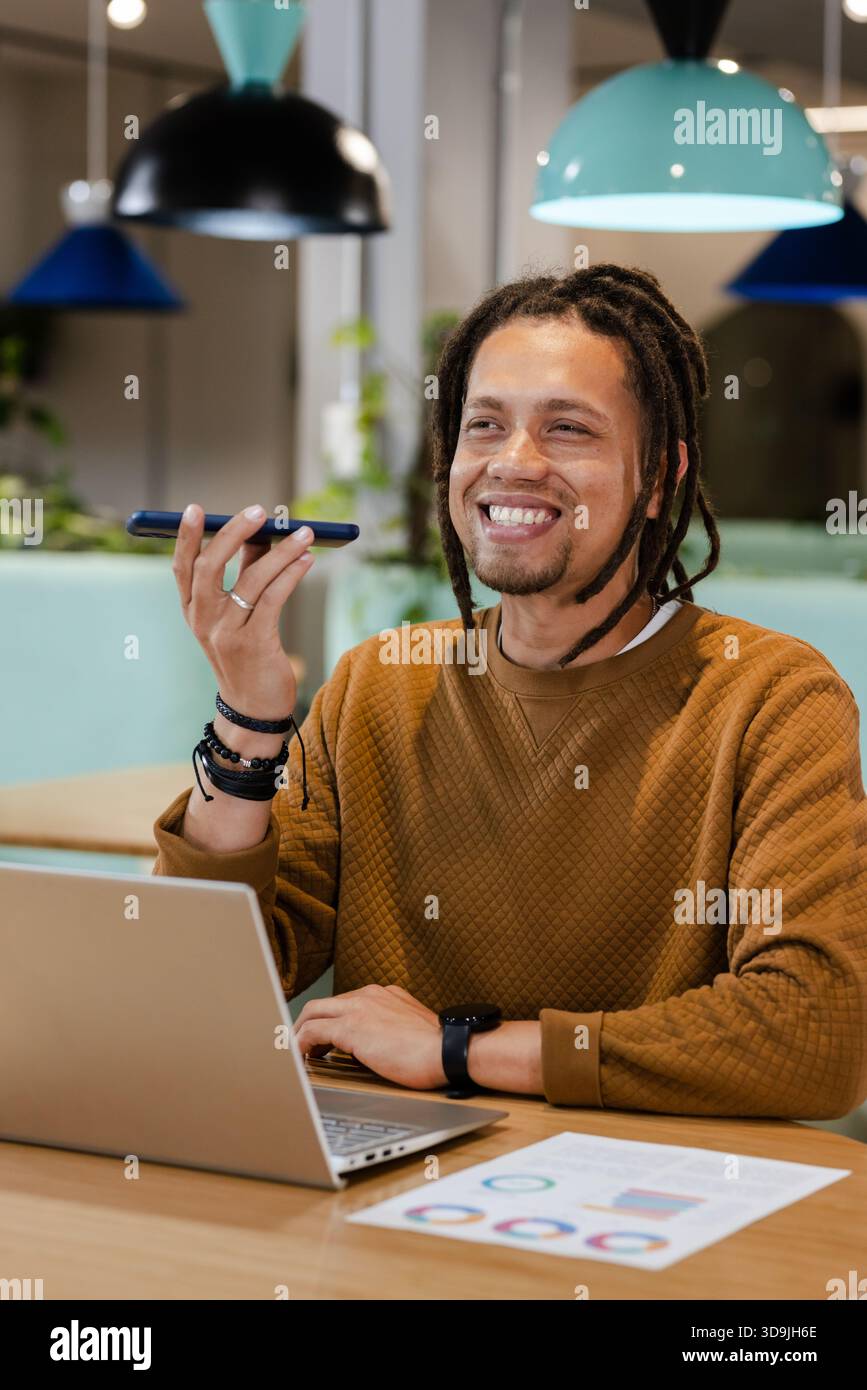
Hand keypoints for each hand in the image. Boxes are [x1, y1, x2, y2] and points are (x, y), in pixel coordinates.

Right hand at [172, 502, 313, 720]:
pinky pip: (273, 598)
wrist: (253, 708)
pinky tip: (307, 560)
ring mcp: (226, 633)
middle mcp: (203, 620)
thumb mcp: (235, 617)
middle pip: (210, 565)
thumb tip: (260, 534)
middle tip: (259, 511)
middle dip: (235, 533)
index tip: (196, 509)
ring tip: (305, 534)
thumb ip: (243, 575)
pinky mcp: (254, 644)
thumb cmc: (247, 655)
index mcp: (192, 611)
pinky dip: (292, 574)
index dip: (186, 537)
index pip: (182, 567)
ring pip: (252, 579)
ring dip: (281, 552)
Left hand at [294, 985, 447, 1090]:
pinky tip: (302, 1058)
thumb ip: (392, 1028)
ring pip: (313, 1013)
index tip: (325, 1038)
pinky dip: (301, 1044)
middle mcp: (369, 995)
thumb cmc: (437, 1049)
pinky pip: (312, 1032)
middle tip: (302, 1044)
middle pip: (323, 1004)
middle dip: (307, 1023)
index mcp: (385, 994)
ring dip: (300, 1033)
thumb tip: (377, 1047)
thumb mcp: (412, 1028)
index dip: (331, 1020)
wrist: (447, 1051)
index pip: (346, 1002)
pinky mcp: (351, 1027)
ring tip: (298, 1054)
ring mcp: (358, 1008)